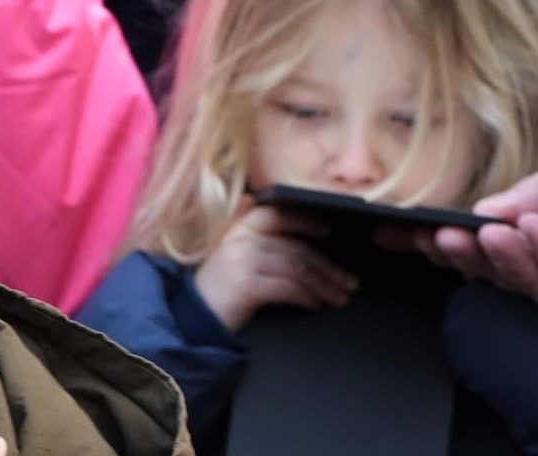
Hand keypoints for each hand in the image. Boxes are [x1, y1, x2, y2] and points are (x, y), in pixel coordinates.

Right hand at [192, 205, 358, 331]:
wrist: (188, 321)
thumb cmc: (220, 292)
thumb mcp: (237, 259)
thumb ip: (263, 246)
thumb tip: (307, 246)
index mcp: (239, 228)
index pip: (279, 215)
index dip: (307, 221)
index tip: (329, 231)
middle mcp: (241, 239)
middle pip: (297, 248)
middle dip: (328, 267)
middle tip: (349, 283)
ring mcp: (242, 260)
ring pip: (297, 268)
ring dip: (324, 285)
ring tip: (339, 297)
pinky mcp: (246, 284)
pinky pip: (287, 287)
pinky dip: (307, 296)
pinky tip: (316, 304)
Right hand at [420, 143, 537, 335]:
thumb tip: (485, 209)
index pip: (492, 244)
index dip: (450, 241)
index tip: (404, 230)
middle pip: (505, 272)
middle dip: (467, 255)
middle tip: (437, 235)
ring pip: (535, 285)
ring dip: (507, 258)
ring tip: (484, 230)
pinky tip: (533, 233)